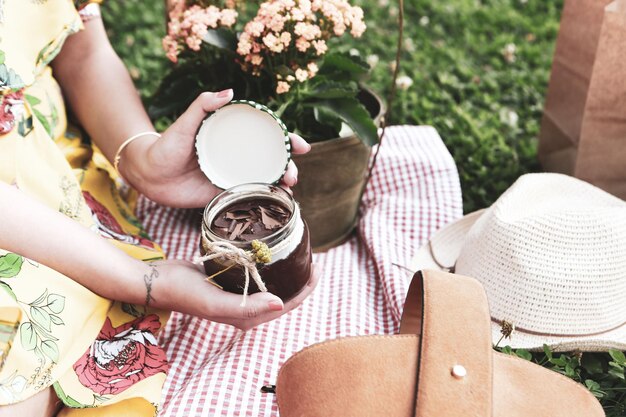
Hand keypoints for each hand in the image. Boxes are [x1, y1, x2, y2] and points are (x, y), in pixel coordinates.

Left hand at [121, 90, 310, 207]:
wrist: (149, 175)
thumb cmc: (166, 145)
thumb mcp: (185, 123)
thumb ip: (203, 105)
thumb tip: (229, 92)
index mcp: (233, 137)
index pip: (266, 136)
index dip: (287, 140)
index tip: (300, 144)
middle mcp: (238, 156)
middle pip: (272, 160)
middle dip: (289, 166)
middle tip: (292, 174)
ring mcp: (233, 175)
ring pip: (265, 179)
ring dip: (281, 184)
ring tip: (287, 188)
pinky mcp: (225, 194)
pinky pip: (250, 197)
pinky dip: (265, 200)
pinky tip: (275, 203)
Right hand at [155, 260, 318, 330]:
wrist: (158, 281)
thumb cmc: (185, 293)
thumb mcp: (216, 302)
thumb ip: (247, 307)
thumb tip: (281, 305)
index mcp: (247, 318)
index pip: (286, 305)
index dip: (305, 289)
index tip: (318, 268)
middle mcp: (245, 309)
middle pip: (282, 295)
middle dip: (300, 279)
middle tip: (312, 258)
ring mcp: (237, 294)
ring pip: (270, 283)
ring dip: (285, 271)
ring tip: (297, 252)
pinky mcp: (229, 280)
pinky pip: (255, 273)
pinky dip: (267, 263)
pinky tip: (271, 249)